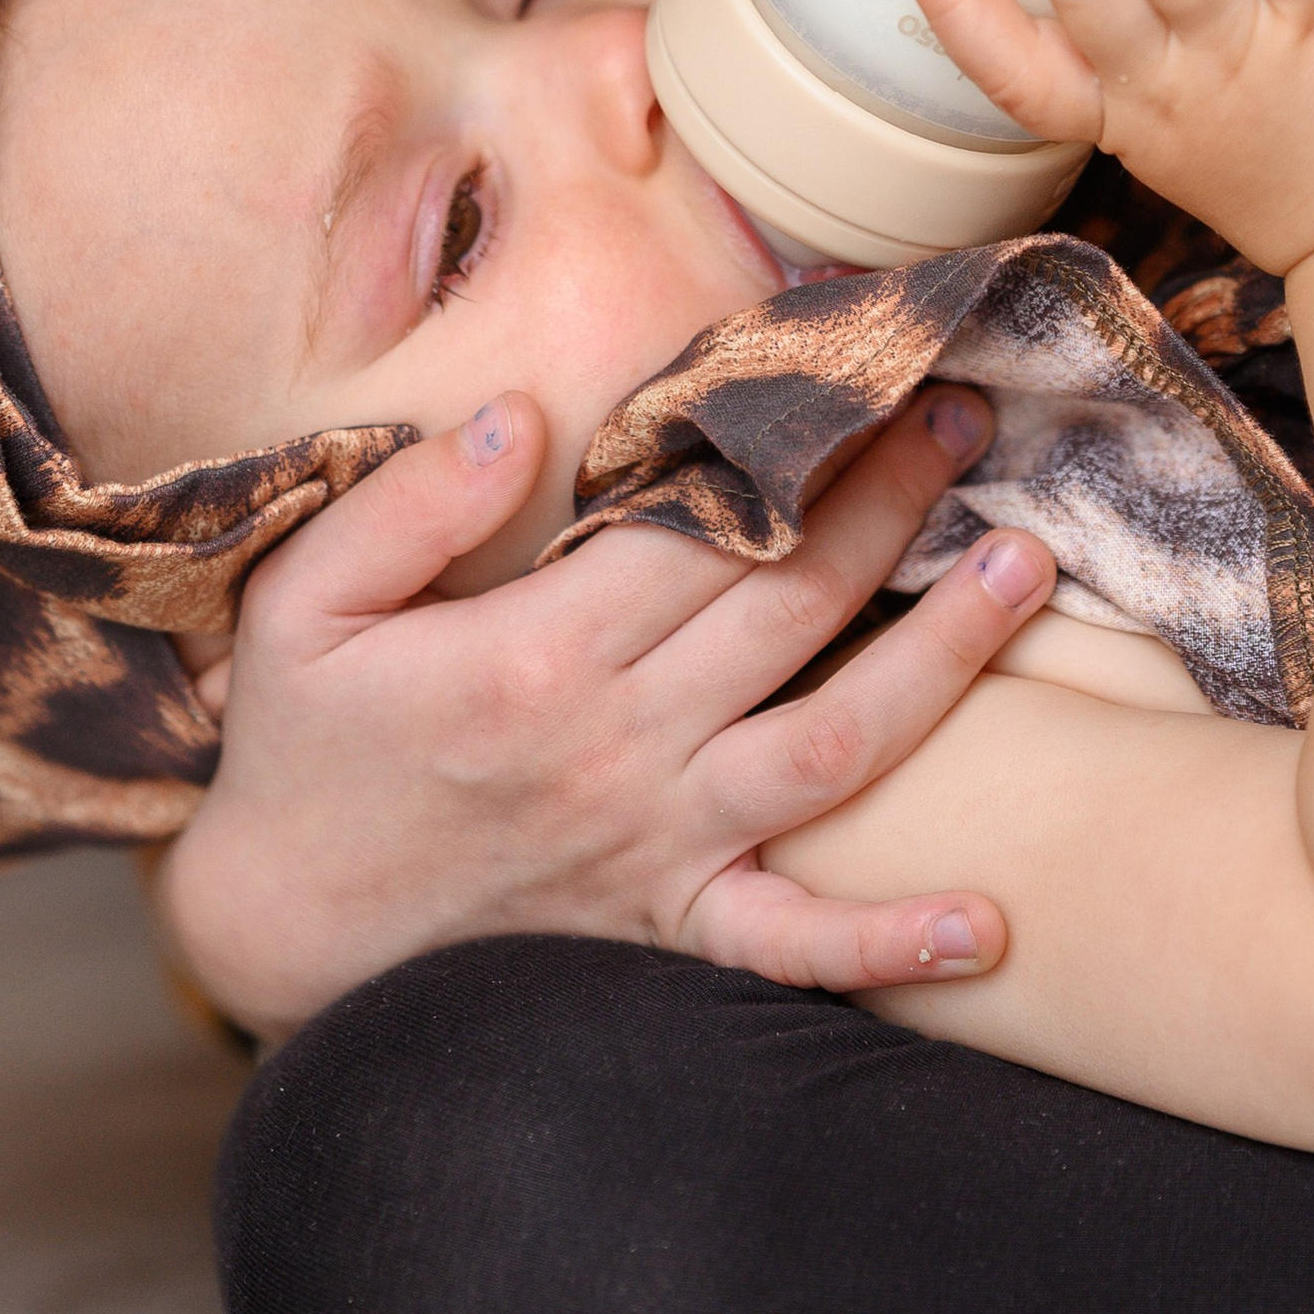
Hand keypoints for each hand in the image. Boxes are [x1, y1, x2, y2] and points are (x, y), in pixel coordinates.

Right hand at [154, 385, 1052, 1037]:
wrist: (279, 930)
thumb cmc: (303, 751)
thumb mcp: (303, 606)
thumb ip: (408, 506)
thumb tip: (516, 416)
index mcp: (535, 656)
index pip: (697, 526)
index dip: (789, 441)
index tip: (859, 364)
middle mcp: (620, 749)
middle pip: (790, 609)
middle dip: (891, 503)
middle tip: (972, 414)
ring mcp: (657, 846)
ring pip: (833, 749)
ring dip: (945, 662)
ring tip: (1033, 571)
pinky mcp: (668, 928)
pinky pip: (791, 948)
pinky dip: (888, 947)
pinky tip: (988, 924)